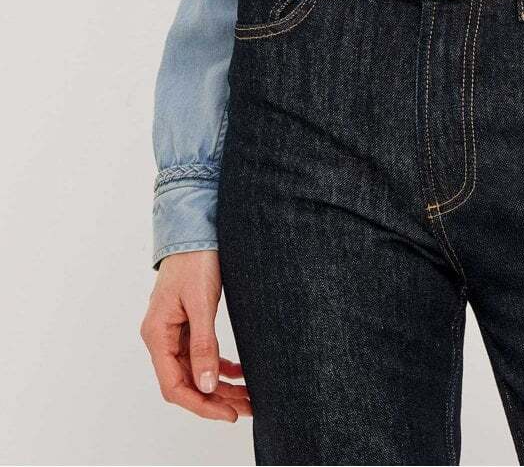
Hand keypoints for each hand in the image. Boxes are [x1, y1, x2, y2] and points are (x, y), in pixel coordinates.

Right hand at [140, 250, 251, 421]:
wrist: (195, 227)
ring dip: (220, 385)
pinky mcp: (186, 322)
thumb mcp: (202, 303)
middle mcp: (161, 337)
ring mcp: (173, 330)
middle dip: (216, 399)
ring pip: (195, 371)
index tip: (228, 414)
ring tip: (248, 396)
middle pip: (186, 382)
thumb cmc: (195, 260)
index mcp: (157, 335)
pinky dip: (220, 365)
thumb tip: (207, 385)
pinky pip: (200, 354)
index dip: (201, 405)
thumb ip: (204, 345)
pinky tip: (239, 372)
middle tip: (247, 408)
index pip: (174, 386)